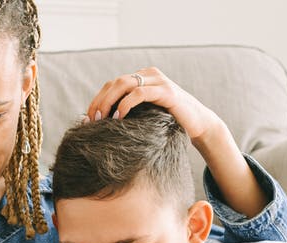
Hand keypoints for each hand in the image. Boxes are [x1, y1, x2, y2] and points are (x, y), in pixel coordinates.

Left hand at [85, 67, 222, 142]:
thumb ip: (129, 110)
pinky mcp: (167, 92)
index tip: (88, 118)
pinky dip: (126, 104)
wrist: (198, 124)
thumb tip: (100, 120)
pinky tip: (119, 117)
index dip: (98, 99)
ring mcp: (159, 81)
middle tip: (91, 120)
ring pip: (125, 84)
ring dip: (109, 101)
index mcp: (143, 77)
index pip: (113, 84)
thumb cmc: (169, 123)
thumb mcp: (145, 114)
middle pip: (115, 82)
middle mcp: (150, 74)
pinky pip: (140, 93)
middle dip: (100, 101)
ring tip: (102, 119)